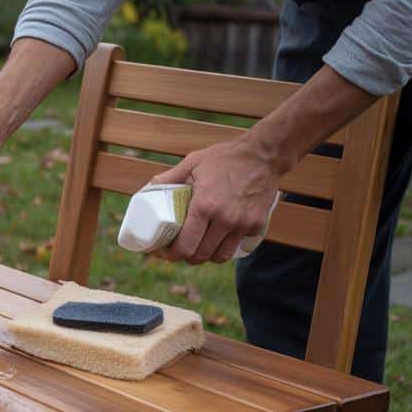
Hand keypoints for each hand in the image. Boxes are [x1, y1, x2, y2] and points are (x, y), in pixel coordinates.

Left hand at [150, 138, 281, 263]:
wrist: (263, 155)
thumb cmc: (225, 157)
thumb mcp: (193, 163)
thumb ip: (169, 177)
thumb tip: (148, 188)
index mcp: (204, 206)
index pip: (185, 246)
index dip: (171, 255)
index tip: (164, 252)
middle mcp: (224, 219)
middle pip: (200, 255)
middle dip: (185, 257)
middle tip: (178, 250)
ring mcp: (243, 224)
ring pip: (220, 256)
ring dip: (206, 256)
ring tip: (197, 247)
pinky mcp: (257, 226)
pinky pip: (237, 246)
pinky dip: (225, 247)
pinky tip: (218, 239)